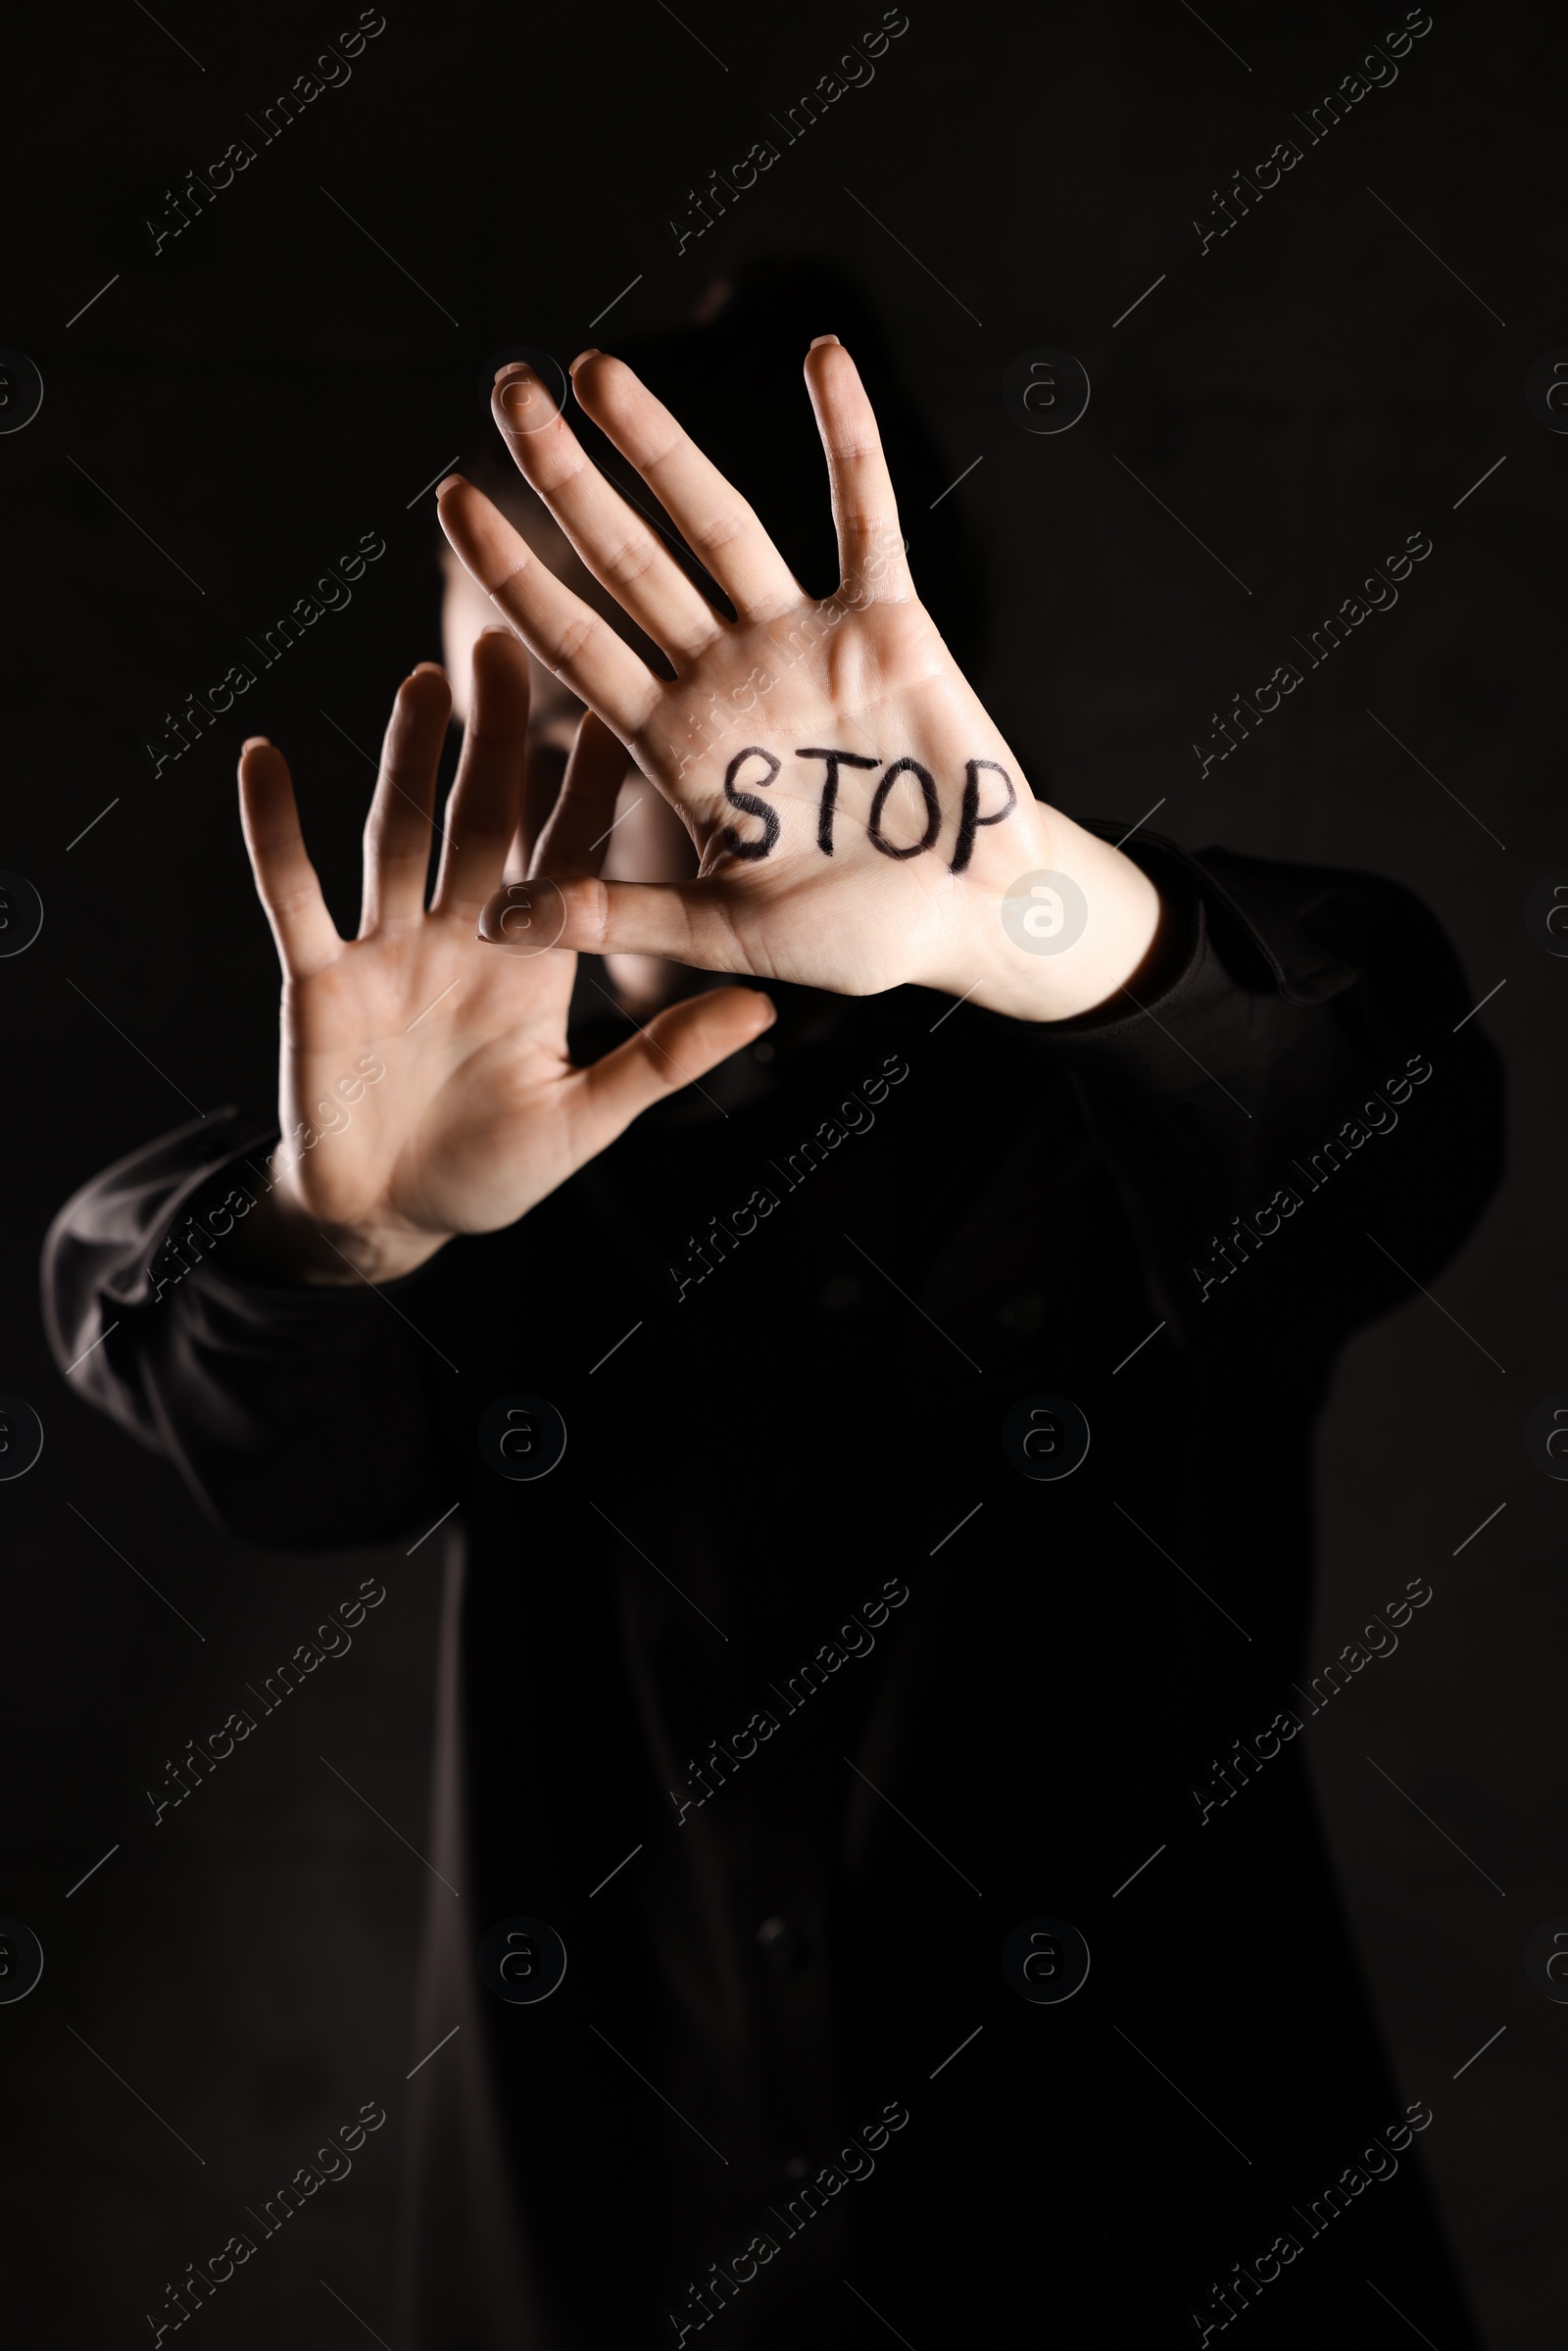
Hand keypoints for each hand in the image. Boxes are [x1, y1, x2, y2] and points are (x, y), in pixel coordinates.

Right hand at [232, 634, 773, 1284]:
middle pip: (481, 817)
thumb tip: (765, 1007)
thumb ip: (663, 1058)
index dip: (590, 782)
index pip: (567, 852)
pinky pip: (294, 894)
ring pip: (397, 834)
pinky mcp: (320, 978)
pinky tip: (263, 758)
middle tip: (513, 641)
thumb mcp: (587, 1118)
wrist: (390, 1222)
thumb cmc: (490, 1174)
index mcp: (532, 962)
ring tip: (425, 678)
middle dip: (497, 737)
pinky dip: (273, 830)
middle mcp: (461, 937)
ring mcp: (387, 950)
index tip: (621, 701)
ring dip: (407, 760)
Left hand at [435, 338, 1162, 1022]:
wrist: (969, 920)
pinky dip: (848, 439)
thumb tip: (490, 922)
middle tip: (504, 388)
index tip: (449, 504)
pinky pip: (865, 516)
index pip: (576, 643)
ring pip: (718, 523)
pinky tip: (820, 357)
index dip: (514, 575)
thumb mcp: (722, 932)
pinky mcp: (889, 625)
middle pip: (627, 560)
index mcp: (678, 745)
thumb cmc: (851, 937)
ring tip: (595, 370)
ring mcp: (803, 643)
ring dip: (662, 446)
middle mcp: (728, 676)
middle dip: (566, 478)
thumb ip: (613, 915)